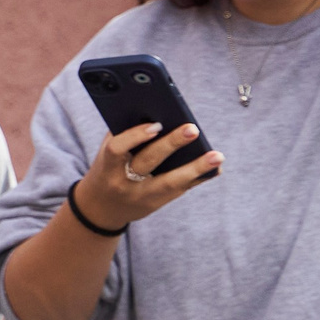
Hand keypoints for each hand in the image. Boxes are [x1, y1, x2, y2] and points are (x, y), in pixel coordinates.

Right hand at [71, 121, 223, 232]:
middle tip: (193, 129)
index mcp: (107, 167)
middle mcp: (124, 183)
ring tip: (217, 156)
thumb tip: (154, 111)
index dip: (135, 137)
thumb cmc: (107, 170)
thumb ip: (123, 135)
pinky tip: (216, 168)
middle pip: (148, 162)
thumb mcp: (106, 154)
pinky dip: (199, 177)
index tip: (156, 125)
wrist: (101, 208)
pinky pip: (181, 189)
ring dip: (196, 168)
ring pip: (170, 182)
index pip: (117, 149)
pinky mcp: (157, 203)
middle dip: (171, 144)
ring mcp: (142, 196)